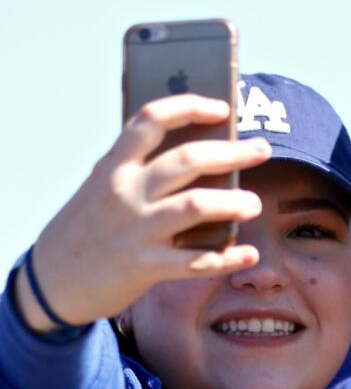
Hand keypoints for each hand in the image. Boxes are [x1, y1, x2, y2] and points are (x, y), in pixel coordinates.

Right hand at [15, 95, 270, 332]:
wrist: (51, 280)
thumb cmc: (91, 226)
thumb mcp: (104, 187)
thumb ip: (141, 170)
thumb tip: (204, 154)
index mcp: (115, 166)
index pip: (151, 121)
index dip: (189, 108)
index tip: (222, 109)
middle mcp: (125, 192)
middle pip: (187, 160)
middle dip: (231, 153)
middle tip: (262, 149)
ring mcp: (135, 229)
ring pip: (195, 205)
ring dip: (233, 203)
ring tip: (254, 204)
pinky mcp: (144, 266)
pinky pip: (194, 261)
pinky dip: (226, 258)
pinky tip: (249, 254)